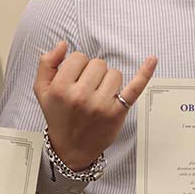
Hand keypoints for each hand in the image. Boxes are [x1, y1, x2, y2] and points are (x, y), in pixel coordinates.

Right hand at [33, 41, 156, 169]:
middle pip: (98, 64)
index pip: (79, 57)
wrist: (71, 148)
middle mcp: (81, 96)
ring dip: (108, 81)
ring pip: (114, 73)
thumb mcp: (41, 91)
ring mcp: (101, 105)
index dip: (78, 66)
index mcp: (60, 88)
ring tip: (98, 96)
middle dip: (93, 73)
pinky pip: (135, 87)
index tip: (75, 79)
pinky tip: (152, 59)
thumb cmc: (58, 116)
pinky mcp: (118, 112)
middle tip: (86, 90)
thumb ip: (47, 64)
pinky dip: (145, 73)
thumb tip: (63, 45)